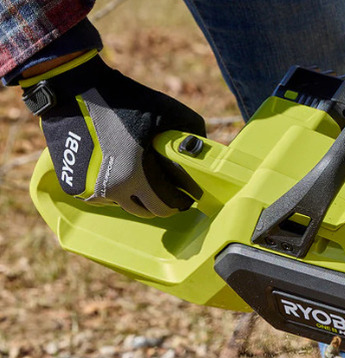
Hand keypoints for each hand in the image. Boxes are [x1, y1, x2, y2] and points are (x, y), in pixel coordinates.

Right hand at [20, 50, 205, 217]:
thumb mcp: (170, 111)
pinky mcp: (72, 184)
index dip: (181, 201)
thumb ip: (193, 133)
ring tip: (146, 178)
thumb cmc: (126, 100)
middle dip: (162, 203)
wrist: (74, 89)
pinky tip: (123, 172)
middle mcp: (111, 188)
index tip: (188, 197)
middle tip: (170, 193)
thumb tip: (202, 154)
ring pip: (123, 204)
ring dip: (137, 196)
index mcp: (135, 175)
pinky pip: (103, 197)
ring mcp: (89, 189)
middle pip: (145, 211)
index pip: (166, 205)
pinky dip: (115, 189)